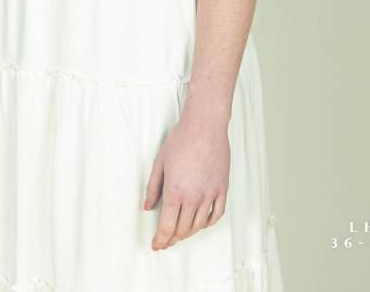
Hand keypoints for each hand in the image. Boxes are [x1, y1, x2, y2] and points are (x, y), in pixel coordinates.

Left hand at [143, 111, 229, 250]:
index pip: (166, 226)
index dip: (160, 239)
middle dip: (172, 238)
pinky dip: (207, 223)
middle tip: (165, 240)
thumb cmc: (182, 138)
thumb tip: (148, 206)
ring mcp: (209, 194)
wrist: (205, 125)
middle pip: (182, 229)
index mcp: (174, 191)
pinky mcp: (222, 189)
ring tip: (180, 232)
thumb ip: (153, 188)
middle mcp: (193, 197)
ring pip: (199, 225)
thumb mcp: (160, 162)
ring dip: (188, 232)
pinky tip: (201, 223)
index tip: (157, 245)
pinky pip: (216, 215)